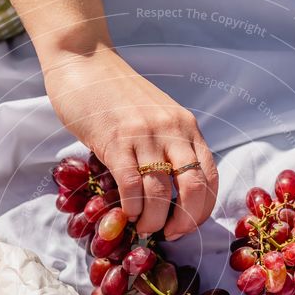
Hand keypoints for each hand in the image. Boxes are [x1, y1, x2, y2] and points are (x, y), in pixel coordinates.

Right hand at [43, 46, 217, 239]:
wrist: (84, 60)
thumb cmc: (116, 94)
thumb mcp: (156, 117)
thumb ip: (168, 145)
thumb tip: (169, 192)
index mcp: (187, 127)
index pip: (211, 177)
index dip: (203, 209)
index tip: (187, 225)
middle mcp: (172, 130)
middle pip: (193, 189)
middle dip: (184, 221)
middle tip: (168, 234)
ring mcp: (145, 135)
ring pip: (161, 192)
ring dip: (153, 220)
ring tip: (143, 228)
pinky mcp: (116, 141)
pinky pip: (131, 186)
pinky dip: (131, 208)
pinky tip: (127, 214)